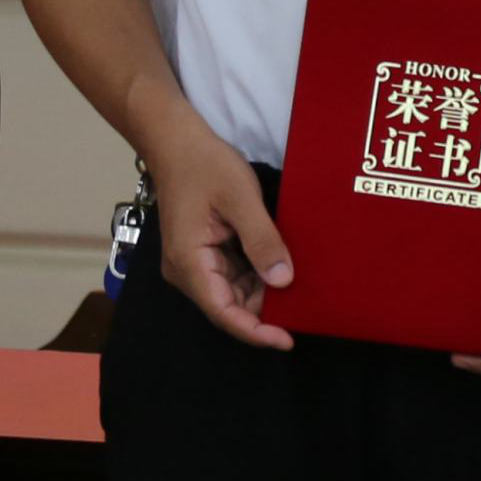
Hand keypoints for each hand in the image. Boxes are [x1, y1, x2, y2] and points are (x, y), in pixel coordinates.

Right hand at [144, 105, 291, 349]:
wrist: (176, 141)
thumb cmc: (204, 165)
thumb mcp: (240, 199)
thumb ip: (262, 241)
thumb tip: (283, 280)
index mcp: (189, 263)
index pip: (223, 313)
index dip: (256, 331)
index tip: (287, 339)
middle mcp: (187, 270)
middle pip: (229, 306)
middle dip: (265, 310)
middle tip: (305, 305)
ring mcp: (194, 262)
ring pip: (233, 291)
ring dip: (263, 291)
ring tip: (299, 284)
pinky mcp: (204, 251)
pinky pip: (232, 274)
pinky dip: (256, 274)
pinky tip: (281, 266)